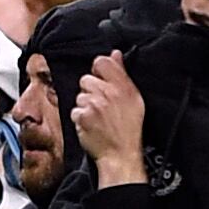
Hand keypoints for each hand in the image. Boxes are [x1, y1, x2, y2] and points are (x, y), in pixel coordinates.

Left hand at [73, 53, 150, 179]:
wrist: (121, 153)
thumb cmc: (129, 127)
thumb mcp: (134, 98)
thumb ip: (121, 74)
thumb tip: (115, 54)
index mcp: (123, 86)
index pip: (101, 62)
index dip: (99, 70)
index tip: (102, 80)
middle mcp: (108, 93)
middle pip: (86, 79)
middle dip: (91, 90)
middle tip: (102, 105)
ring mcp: (93, 105)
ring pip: (79, 96)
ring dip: (85, 105)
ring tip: (98, 117)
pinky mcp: (82, 117)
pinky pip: (75, 111)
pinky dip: (81, 118)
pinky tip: (92, 124)